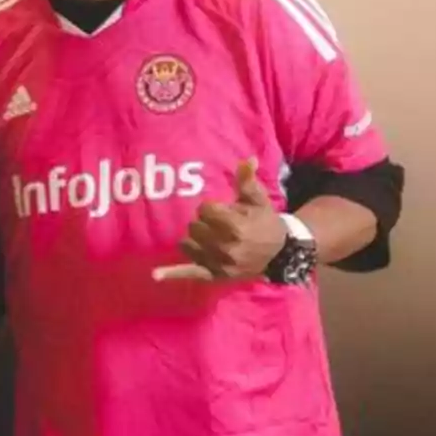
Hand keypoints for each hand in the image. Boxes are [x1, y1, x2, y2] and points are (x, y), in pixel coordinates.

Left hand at [153, 158, 285, 281]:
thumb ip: (247, 181)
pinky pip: (190, 273)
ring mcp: (219, 263)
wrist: (279, 253)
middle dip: (204, 222)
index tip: (223, 211)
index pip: (205, 210)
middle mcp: (226, 247)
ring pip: (187, 244)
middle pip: (194, 226)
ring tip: (210, 237)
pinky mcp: (214, 275)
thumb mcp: (258, 200)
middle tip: (218, 225)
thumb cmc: (265, 221)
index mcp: (236, 227)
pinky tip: (156, 274)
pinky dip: (173, 273)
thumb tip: (248, 160)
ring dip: (194, 239)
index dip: (211, 208)